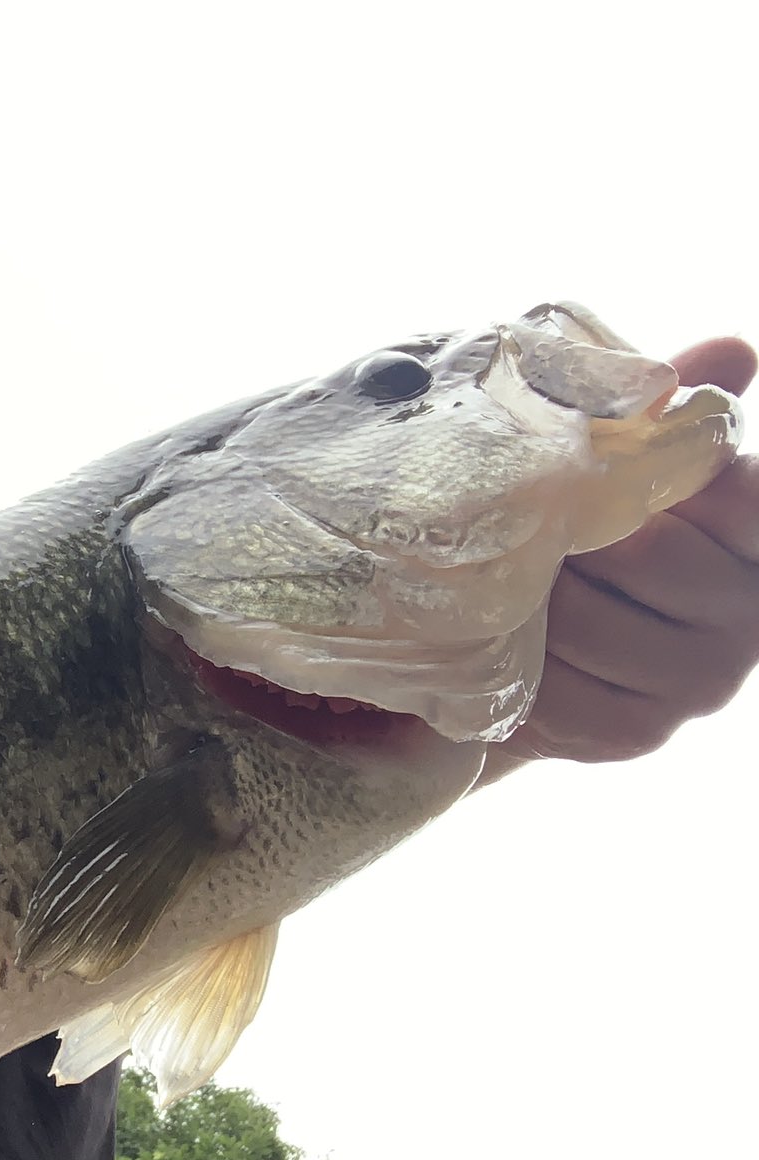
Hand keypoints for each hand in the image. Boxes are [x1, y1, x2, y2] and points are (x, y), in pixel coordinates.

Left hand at [496, 336, 758, 765]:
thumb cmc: (586, 527)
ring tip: (507, 577)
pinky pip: (560, 692)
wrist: (526, 634)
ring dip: (533, 597)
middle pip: (652, 555)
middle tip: (528, 523)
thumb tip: (733, 351)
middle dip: (576, 534)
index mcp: (757, 535)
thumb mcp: (620, 461)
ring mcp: (699, 683)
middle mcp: (749, 616)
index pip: (744, 496)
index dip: (680, 478)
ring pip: (593, 623)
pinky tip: (501, 641)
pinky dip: (516, 661)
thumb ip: (665, 412)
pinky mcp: (637, 733)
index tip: (624, 475)